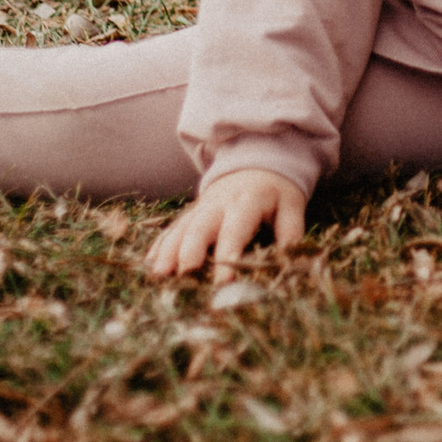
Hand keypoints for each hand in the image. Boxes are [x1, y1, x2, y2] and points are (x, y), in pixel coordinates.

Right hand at [144, 168, 305, 280]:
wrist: (256, 161)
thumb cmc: (276, 191)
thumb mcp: (291, 205)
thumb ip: (290, 231)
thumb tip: (290, 259)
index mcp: (246, 202)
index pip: (236, 228)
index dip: (228, 252)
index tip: (223, 280)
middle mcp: (219, 203)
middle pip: (200, 226)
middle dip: (190, 251)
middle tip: (183, 276)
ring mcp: (201, 207)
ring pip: (181, 227)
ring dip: (169, 250)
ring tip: (159, 274)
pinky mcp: (192, 212)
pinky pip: (173, 227)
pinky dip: (161, 244)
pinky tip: (150, 263)